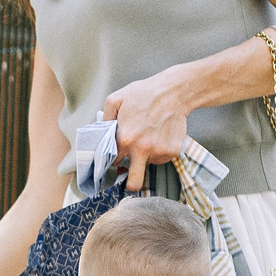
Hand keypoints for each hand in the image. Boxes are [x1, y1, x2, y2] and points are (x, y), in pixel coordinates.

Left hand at [100, 66, 195, 188]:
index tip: (116, 158)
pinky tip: (158, 135)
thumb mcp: (115, 100)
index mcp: (125, 139)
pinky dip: (158, 151)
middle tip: (129, 173)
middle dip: (129, 183)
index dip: (113, 160)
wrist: (175, 91)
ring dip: (145, 156)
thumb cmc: (144, 93)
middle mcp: (142, 149)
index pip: (113, 163)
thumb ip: (104, 120)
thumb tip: (100, 134)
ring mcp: (159, 152)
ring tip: (148, 136)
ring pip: (148, 165)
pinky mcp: (173, 152)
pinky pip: (161, 159)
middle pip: (134, 183)